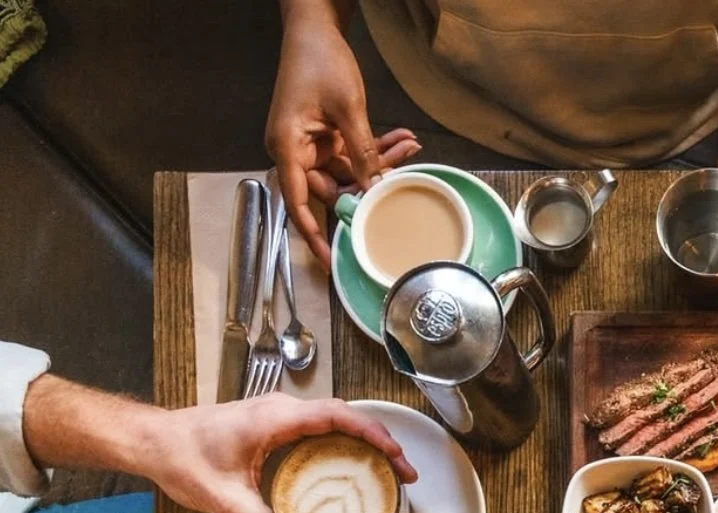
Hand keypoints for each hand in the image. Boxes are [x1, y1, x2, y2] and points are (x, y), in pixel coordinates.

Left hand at [136, 394, 417, 512]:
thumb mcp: (224, 500)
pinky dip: (345, 443)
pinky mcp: (274, 424)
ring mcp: (279, 414)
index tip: (397, 456)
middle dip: (381, 441)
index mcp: (274, 420)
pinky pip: (320, 428)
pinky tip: (353, 467)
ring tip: (389, 471)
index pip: (337, 417)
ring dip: (366, 442)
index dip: (373, 434)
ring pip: (336, 420)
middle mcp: (281, 410)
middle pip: (346, 417)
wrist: (153, 441)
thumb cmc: (182, 459)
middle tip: (405, 473)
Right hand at [266, 11, 420, 267]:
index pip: (298, 201)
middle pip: (332, 188)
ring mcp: (313, 145)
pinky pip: (354, 153)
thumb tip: (374, 190)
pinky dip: (377, 148)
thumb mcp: (347, 108)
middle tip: (400, 181)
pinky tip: (403, 138)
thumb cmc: (319, 62)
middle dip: (369, 186)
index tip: (329, 258)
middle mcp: (296, 150)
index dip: (313, 233)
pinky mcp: (328, 136)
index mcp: (288, 147)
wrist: (314, 29)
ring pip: (351, 171)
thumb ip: (361, 151)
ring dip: (381, 162)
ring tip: (411, 146)